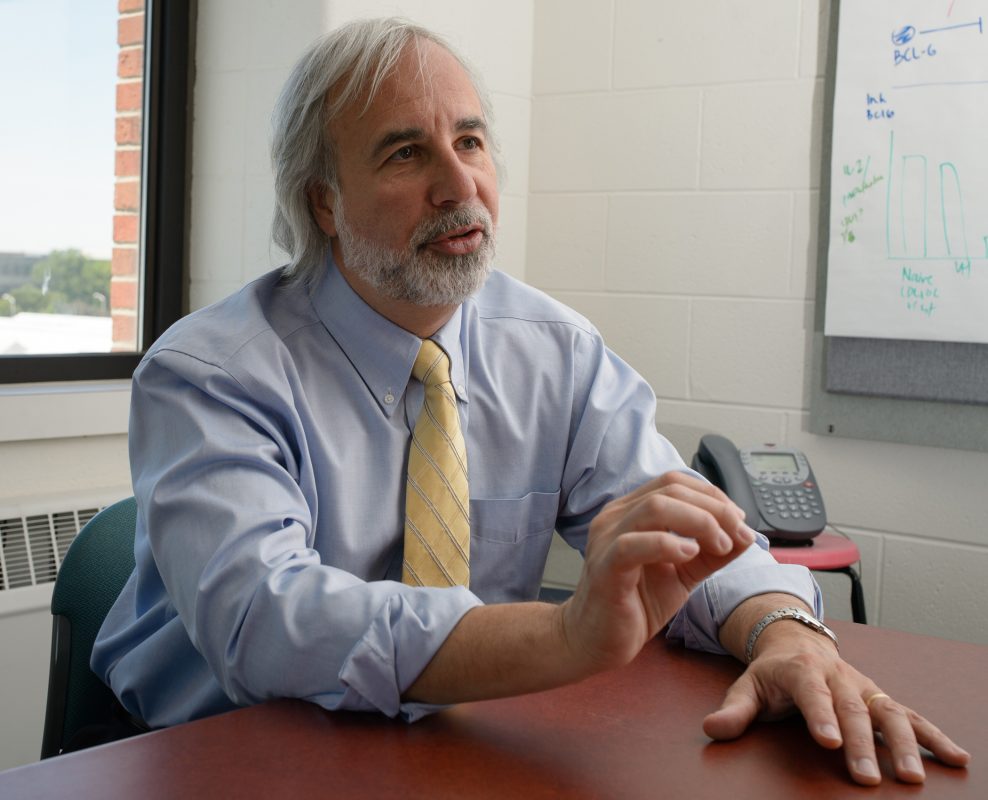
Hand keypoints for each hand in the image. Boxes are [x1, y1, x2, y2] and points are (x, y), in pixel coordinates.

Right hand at [560, 472, 754, 674]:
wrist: (597, 640)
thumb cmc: (636, 603)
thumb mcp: (684, 573)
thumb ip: (711, 553)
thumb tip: (747, 534)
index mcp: (631, 510)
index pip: (675, 482)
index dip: (712, 495)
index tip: (739, 521)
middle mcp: (616, 516)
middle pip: (671, 490)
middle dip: (715, 509)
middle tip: (738, 536)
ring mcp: (607, 539)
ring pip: (654, 508)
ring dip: (699, 522)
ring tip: (719, 546)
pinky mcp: (605, 566)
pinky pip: (632, 544)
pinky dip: (667, 544)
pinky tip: (689, 555)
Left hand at [704, 617, 971, 785]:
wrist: (795, 641)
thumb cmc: (771, 672)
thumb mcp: (747, 685)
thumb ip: (734, 709)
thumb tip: (711, 730)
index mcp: (801, 669)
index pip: (811, 692)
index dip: (821, 715)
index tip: (829, 741)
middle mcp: (837, 675)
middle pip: (852, 708)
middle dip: (861, 743)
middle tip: (866, 778)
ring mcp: (862, 686)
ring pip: (887, 711)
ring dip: (903, 743)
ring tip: (911, 777)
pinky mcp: (879, 697)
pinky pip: (910, 714)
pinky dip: (933, 735)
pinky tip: (956, 758)